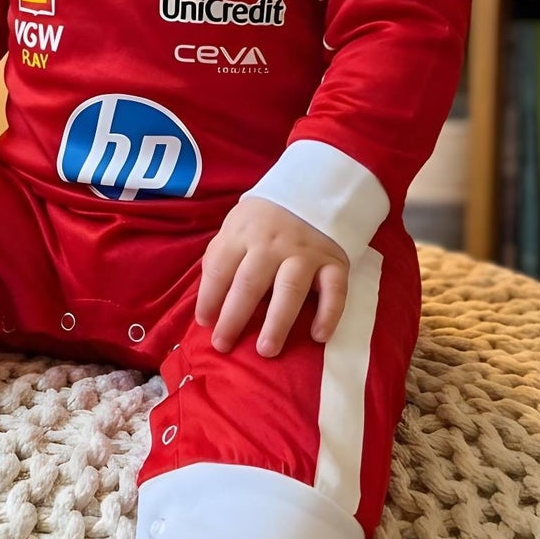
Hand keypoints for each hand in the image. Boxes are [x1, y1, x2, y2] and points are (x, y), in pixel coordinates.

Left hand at [195, 197, 348, 357]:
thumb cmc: (265, 219)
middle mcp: (273, 243)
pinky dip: (329, 314)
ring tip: (266, 350)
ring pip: (290, 289)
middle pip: (250, 284)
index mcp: (243, 233)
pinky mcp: (334, 261)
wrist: (314, 188)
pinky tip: (319, 336)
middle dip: (234, 318)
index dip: (209, 298)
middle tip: (223, 346)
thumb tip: (209, 302)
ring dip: (277, 322)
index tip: (204, 324)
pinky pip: (334, 290)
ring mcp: (305, 252)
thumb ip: (222, 257)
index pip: (220, 269)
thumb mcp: (236, 226)